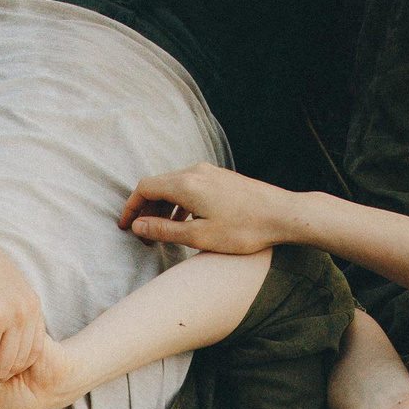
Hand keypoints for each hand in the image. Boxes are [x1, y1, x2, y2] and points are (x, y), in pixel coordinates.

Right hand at [118, 164, 296, 255]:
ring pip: (174, 186)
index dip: (131, 207)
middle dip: (146, 209)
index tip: (125, 226)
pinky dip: (179, 203)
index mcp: (186, 184)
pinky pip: (190, 186)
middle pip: (158, 185)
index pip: (145, 187)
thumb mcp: (199, 236)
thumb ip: (164, 230)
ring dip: (162, 208)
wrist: (283, 214)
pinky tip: (184, 223)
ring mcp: (210, 172)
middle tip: (142, 235)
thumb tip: (137, 226)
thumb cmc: (243, 229)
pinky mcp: (221, 178)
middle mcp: (195, 172)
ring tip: (161, 233)